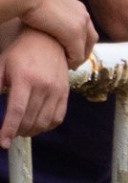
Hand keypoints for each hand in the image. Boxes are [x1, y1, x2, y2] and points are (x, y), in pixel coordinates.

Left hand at [0, 28, 72, 147]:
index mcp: (24, 78)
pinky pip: (57, 118)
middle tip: (9, 134)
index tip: (3, 142)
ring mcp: (57, 91)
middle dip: (17, 131)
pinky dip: (46, 127)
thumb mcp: (2, 65)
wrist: (49, 41)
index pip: (16, 110)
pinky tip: (37, 125)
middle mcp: (43, 86)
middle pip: (30, 119)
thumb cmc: (20, 53)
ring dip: (31, 131)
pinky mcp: (65, 94)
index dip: (8, 129)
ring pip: (44, 122)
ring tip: (22, 130)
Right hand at [13, 0, 94, 66]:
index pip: (86, 28)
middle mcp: (83, 15)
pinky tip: (64, 64)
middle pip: (91, 39)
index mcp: (77, 6)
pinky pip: (77, 54)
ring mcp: (81, 24)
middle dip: (84, 51)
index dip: (81, 40)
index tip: (72, 49)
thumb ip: (53, 11)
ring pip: (85, 48)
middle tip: (74, 61)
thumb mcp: (46, 3)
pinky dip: (72, 61)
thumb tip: (47, 18)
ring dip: (78, 58)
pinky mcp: (74, 34)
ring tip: (69, 65)